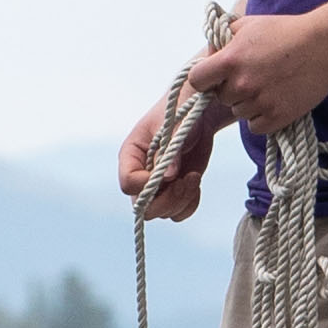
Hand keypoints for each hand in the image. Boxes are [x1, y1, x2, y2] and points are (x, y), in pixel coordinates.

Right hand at [117, 100, 215, 221]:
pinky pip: (179, 213)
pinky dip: (190, 204)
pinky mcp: (174, 192)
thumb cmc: (181, 114)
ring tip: (194, 177)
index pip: (129, 183)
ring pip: (162, 213)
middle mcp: (140, 176)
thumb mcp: (175, 126)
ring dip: (182, 200)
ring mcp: (158, 187)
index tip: (168, 171)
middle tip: (185, 181)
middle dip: (168, 200)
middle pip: (144, 207)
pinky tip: (196, 183)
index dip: (147, 184)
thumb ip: (170, 150)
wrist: (198, 117)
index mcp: (131, 156)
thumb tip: (169, 176)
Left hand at [182, 4, 327, 142]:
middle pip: (221, 97)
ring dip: (248, 103)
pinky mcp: (277, 117)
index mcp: (231, 60)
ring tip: (268, 86)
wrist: (324, 45)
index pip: (197, 79)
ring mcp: (260, 102)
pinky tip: (273, 101)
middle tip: (251, 77)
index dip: (204, 78)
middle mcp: (242, 84)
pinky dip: (261, 117)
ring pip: (239, 112)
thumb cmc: (286, 31)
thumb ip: (224, 37)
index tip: (214, 76)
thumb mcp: (249, 24)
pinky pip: (255, 126)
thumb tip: (210, 51)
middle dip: (231, 89)